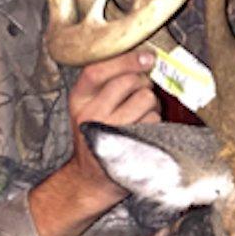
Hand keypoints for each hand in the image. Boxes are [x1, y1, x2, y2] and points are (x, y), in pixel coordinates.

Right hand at [28, 49, 159, 235]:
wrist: (92, 178)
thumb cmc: (97, 134)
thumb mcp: (90, 106)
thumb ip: (108, 83)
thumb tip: (145, 58)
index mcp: (79, 99)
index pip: (98, 71)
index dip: (126, 60)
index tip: (148, 57)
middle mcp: (90, 114)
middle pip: (129, 82)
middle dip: (143, 84)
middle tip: (141, 94)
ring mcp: (109, 131)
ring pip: (146, 99)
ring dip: (152, 105)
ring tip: (141, 117)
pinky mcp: (128, 145)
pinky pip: (154, 120)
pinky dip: (156, 122)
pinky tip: (145, 131)